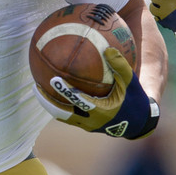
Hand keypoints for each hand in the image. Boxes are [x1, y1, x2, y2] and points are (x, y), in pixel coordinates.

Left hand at [32, 49, 159, 138]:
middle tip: (36, 86)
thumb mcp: (131, 82)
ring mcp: (86, 125)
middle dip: (47, 101)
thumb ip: (120, 66)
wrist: (138, 123)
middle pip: (61, 113)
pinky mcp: (85, 126)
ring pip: (62, 116)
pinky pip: (68, 116)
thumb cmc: (135, 100)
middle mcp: (90, 121)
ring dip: (50, 105)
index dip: (64, 91)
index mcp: (100, 111)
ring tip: (39, 91)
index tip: (53, 79)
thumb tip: (108, 48)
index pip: (77, 101)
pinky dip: (59, 106)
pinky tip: (53, 94)